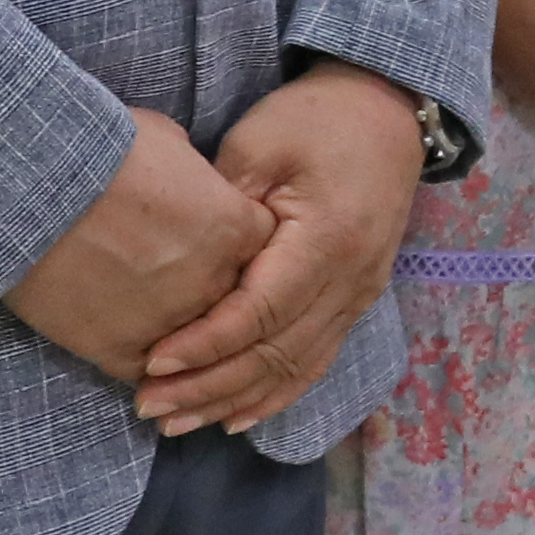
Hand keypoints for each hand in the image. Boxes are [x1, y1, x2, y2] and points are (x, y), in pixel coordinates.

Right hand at [7, 105, 276, 387]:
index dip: (236, 245)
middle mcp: (216, 283)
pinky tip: (117, 334)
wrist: (28, 190)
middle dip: (210, 289)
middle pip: (232, 299)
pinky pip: (147, 371)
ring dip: (178, 333)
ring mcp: (173, 324)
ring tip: (140, 310)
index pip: (261, 249)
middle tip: (171, 275)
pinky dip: (138, 359)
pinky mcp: (124, 353)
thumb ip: (195, 172)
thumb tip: (191, 180)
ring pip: (194, 343)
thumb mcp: (166, 141)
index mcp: (236, 229)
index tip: (210, 239)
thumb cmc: (97, 151)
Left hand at [136, 64, 422, 432]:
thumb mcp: (257, 145)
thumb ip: (222, 211)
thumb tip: (179, 269)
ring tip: (177, 422)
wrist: (385, 112)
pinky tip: (235, 418)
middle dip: (209, 387)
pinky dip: (274, 395)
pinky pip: (315, 361)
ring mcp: (359, 296)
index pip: (260, 312)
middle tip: (149, 405)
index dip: (206, 343)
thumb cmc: (313, 120)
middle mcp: (351, 281)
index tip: (153, 362)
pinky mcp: (356, 301)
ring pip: (295, 369)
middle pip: (276, 354)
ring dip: (234, 400)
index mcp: (326, 241)